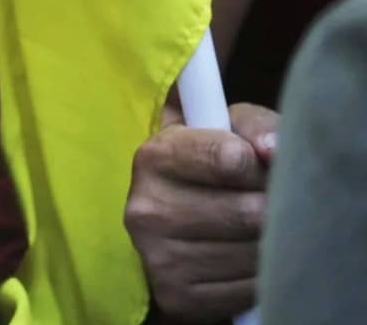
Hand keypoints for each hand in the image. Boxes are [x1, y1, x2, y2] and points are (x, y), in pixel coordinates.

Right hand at [124, 100, 277, 321]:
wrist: (165, 221)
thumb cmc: (207, 167)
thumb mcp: (225, 130)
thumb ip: (254, 126)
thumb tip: (275, 151)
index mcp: (154, 156)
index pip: (232, 160)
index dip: (262, 164)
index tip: (262, 165)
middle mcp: (147, 208)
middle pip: (251, 212)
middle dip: (275, 206)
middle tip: (271, 201)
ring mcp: (159, 256)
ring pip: (254, 254)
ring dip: (273, 242)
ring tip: (261, 229)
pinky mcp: (177, 296)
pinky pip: (250, 289)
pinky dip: (262, 275)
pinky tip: (249, 258)